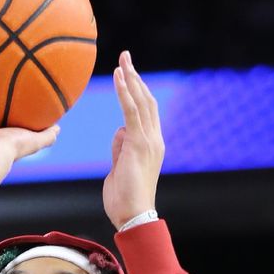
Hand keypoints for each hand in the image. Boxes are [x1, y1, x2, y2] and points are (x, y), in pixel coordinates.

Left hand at [102, 51, 164, 229]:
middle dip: (135, 77)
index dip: (137, 91)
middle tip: (125, 57)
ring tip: (122, 59)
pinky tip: (119, 77)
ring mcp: (149, 141)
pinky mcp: (139, 144)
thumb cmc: (124, 199)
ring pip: (140, 101)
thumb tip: (120, 133)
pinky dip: (125, 92)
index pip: (145, 112)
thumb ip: (120, 149)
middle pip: (146, 101)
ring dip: (131, 78)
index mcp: (151, 146)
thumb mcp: (118, 169)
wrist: (133, 216)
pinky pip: (131, 111)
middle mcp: (154, 139)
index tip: (128, 74)